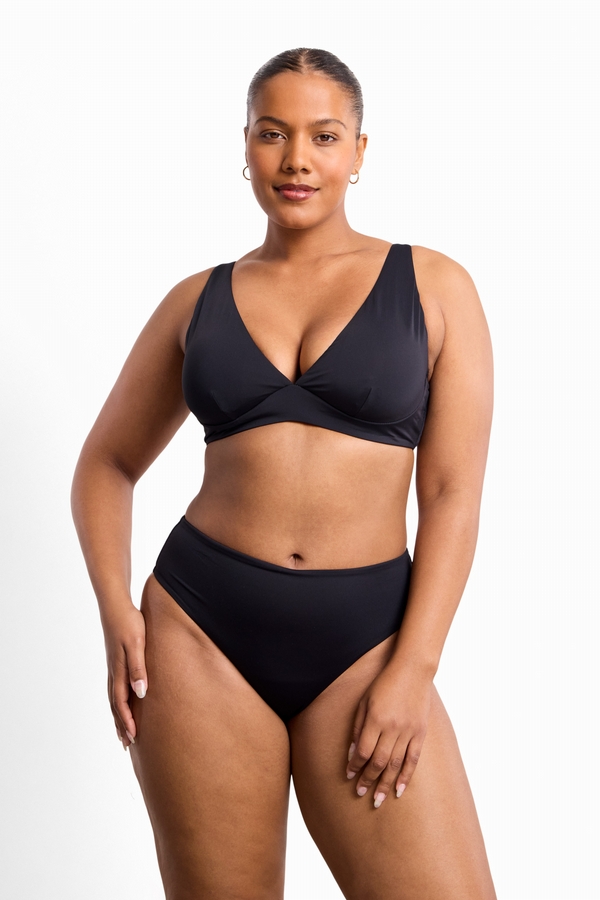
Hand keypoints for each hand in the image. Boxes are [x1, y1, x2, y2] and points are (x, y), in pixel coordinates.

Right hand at [103, 603, 147, 749]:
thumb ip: (138, 668)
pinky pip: (115, 687)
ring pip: (114, 697)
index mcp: (118, 670)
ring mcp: (113, 666)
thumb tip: (141, 693)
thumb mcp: (136, 644)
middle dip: (121, 725)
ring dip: (118, 716)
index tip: (134, 738)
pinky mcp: (115, 660)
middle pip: (115, 705)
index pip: (121, 703)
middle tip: (127, 744)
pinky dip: (117, 701)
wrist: (115, 605)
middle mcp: (113, 672)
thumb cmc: (129, 622)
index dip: (127, 721)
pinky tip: (122, 703)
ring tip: (123, 731)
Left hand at [346, 662, 431, 807]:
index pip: (363, 751)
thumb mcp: (365, 701)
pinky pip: (413, 759)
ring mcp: (408, 731)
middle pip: (379, 762)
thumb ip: (358, 727)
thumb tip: (353, 753)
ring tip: (378, 799)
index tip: (349, 776)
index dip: (355, 766)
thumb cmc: (384, 684)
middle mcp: (392, 728)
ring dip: (386, 784)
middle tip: (361, 793)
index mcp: (376, 719)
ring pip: (396, 765)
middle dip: (368, 780)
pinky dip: (406, 776)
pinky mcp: (421, 733)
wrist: (413, 671)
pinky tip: (399, 790)